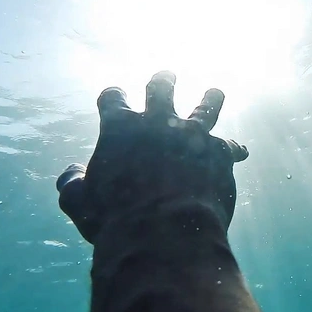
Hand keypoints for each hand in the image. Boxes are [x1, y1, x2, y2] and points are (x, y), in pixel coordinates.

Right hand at [56, 71, 248, 243]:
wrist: (165, 235)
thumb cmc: (115, 221)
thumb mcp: (80, 204)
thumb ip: (71, 185)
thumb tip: (71, 173)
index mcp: (120, 126)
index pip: (112, 97)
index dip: (113, 97)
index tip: (115, 97)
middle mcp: (158, 121)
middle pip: (161, 88)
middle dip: (163, 80)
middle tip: (167, 76)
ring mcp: (193, 134)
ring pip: (206, 105)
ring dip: (210, 98)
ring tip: (215, 93)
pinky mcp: (220, 152)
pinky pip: (231, 146)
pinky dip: (234, 149)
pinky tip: (240, 152)